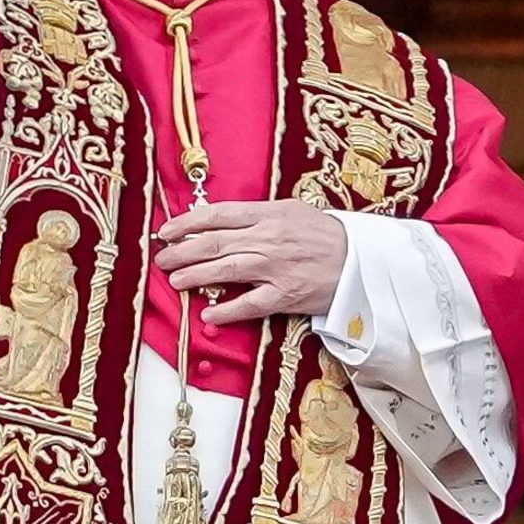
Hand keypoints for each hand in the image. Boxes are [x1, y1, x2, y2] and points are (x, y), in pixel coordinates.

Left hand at [156, 201, 347, 324]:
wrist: (361, 261)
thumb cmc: (324, 234)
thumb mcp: (291, 210)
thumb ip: (256, 214)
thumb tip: (218, 220)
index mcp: (268, 214)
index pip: (217, 215)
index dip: (187, 222)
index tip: (167, 230)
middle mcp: (268, 239)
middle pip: (214, 243)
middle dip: (182, 251)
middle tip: (161, 258)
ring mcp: (276, 269)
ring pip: (226, 271)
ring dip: (195, 276)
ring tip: (174, 280)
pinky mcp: (286, 296)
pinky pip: (250, 305)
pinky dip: (227, 310)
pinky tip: (208, 313)